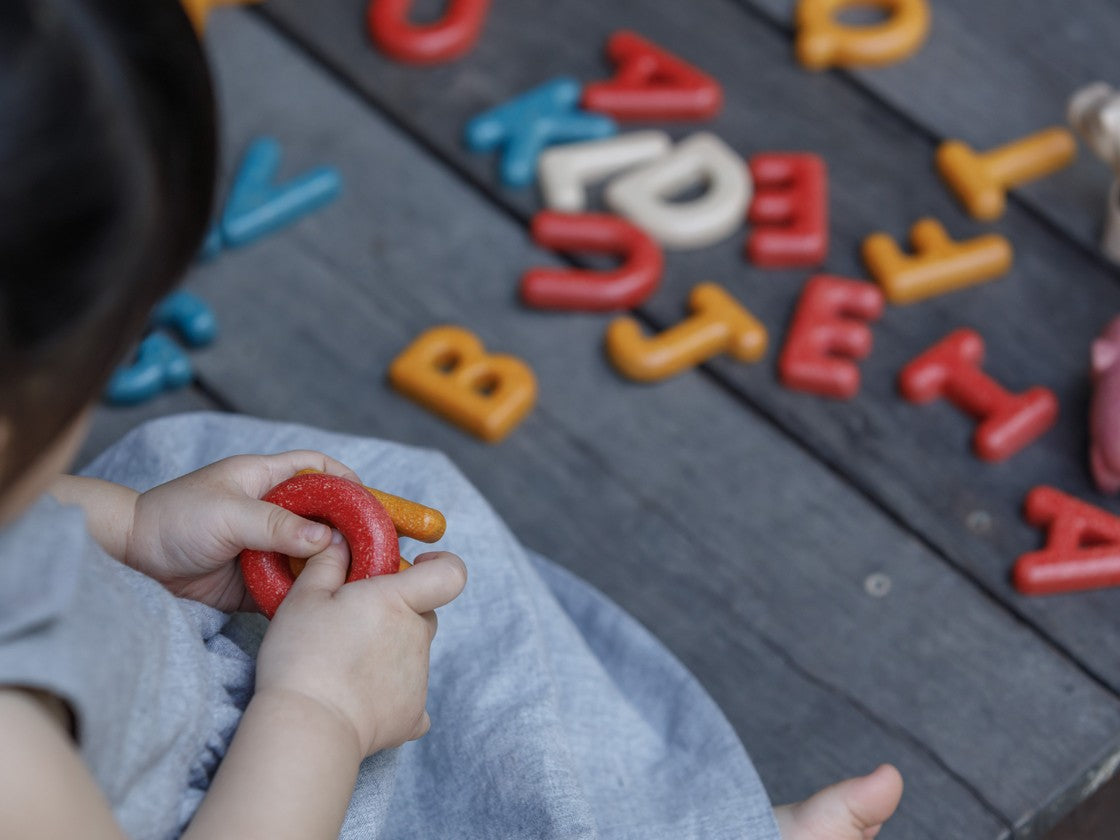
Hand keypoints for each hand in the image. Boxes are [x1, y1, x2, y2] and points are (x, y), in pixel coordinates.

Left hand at [126, 452, 362, 611]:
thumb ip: (278, 526)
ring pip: (310, 555)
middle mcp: (269, 512)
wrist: (129, 561)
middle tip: (377, 550)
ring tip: (357, 581)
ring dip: (330, 567)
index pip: (316, 469)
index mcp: (264, 480)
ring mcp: (263, 547)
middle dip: (349, 532)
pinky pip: (289, 587)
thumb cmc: (173, 520)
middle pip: (322, 517)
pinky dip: (305, 594)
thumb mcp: (229, 515)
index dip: (346, 481)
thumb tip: (327, 540)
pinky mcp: (253, 581)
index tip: (372, 503)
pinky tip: (322, 602)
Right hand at [255, 544, 467, 756]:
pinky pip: (411, 697)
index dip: (442, 565)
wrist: (307, 727)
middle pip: (424, 614)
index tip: (419, 567)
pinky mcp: (413, 715)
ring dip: (390, 652)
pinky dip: (392, 695)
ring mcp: (420, 678)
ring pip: (414, 653)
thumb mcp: (303, 599)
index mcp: (397, 601)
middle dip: (399, 612)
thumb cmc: (302, 657)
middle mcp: (417, 637)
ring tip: (344, 666)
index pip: (451, 574)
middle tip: (356, 622)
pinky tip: (361, 699)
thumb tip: (339, 542)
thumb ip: (326, 564)